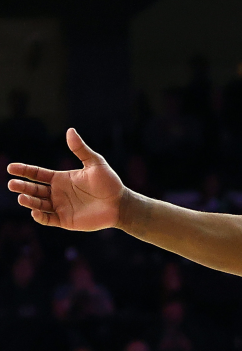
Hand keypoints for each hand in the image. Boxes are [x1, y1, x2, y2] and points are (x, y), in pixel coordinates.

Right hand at [7, 128, 125, 230]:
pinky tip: (35, 212)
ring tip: (22, 198)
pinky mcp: (65, 220)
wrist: (120, 203)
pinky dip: (40, 217)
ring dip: (29, 201)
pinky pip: (48, 219)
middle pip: (34, 189)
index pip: (37, 174)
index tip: (11, 168)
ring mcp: (60, 207)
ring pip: (38, 204)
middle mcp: (57, 193)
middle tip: (12, 184)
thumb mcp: (95, 163)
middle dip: (22, 187)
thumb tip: (70, 130)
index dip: (24, 171)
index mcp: (61, 178)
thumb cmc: (109, 182)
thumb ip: (81, 149)